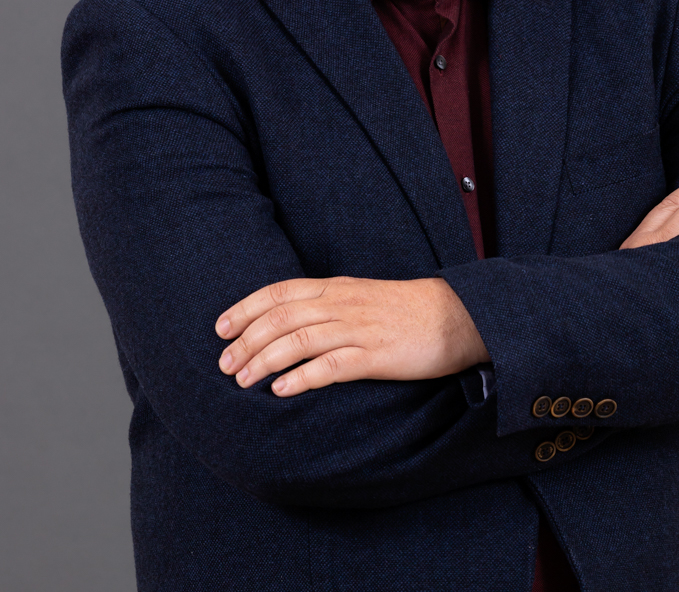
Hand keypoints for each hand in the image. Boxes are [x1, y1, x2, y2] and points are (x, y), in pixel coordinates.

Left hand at [216, 275, 489, 396]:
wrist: (458, 314)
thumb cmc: (407, 309)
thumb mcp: (362, 295)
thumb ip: (329, 303)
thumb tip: (290, 319)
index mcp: (337, 287)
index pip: (280, 291)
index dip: (246, 308)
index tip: (220, 328)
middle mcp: (343, 303)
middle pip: (282, 317)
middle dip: (247, 340)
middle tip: (224, 364)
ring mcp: (359, 329)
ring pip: (300, 339)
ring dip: (265, 360)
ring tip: (242, 379)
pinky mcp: (377, 355)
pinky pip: (332, 366)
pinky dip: (302, 377)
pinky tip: (282, 390)